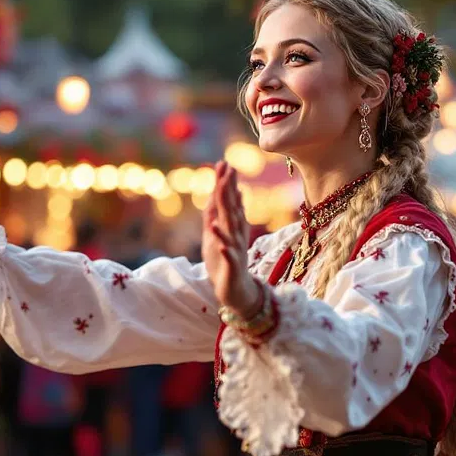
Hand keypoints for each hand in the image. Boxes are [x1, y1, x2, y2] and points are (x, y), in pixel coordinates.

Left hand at [202, 161, 260, 316]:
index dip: (227, 183)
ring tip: (222, 195)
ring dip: (227, 211)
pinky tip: (218, 236)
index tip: (223, 163)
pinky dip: (224, 245)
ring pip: (232, 228)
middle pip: (233, 209)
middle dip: (229, 190)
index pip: (230, 202)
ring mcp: (236, 249)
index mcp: (233, 227)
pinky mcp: (232, 266)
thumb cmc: (225, 262)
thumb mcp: (218, 235)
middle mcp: (237, 235)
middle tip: (229, 170)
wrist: (237, 292)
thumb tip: (226, 191)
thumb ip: (220, 213)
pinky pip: (229, 254)